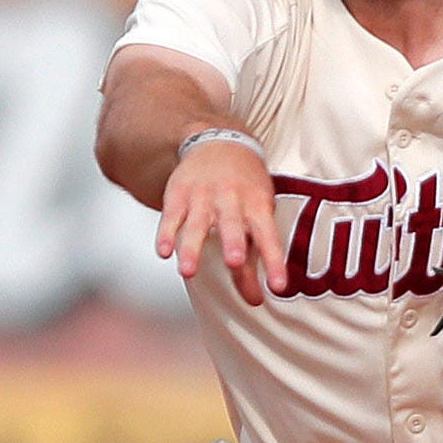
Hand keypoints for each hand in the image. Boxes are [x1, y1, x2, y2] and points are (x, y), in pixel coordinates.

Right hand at [157, 139, 285, 304]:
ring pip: (196, 223)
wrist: (219, 142)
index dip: (274, 261)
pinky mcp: (178, 195)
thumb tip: (256, 300)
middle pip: (232, 223)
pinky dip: (166, 234)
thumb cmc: (245, 188)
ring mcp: (202, 196)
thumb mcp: (258, 213)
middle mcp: (230, 198)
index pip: (268, 235)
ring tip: (188, 272)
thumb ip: (255, 257)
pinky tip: (163, 252)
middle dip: (233, 242)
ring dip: (192, 248)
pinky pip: (170, 216)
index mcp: (257, 204)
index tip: (279, 286)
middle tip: (234, 262)